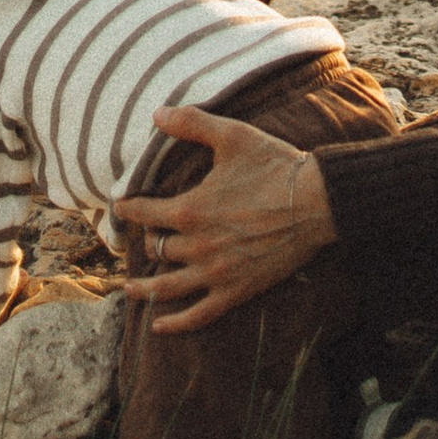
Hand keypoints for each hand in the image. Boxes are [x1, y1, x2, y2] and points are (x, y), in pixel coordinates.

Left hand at [114, 107, 336, 333]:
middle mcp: (198, 245)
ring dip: (144, 289)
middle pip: (158, 249)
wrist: (316, 201)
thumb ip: (192, 123)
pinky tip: (159, 326)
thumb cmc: (275, 166)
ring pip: (168, 288)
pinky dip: (176, 323)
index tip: (121, 206)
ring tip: (129, 290)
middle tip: (145, 238)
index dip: (129, 207)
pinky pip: (199, 314)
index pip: (145, 212)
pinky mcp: (237, 290)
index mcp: (191, 209)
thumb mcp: (232, 136)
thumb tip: (157, 112)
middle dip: (148, 242)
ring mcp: (216, 272)